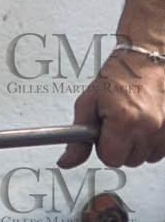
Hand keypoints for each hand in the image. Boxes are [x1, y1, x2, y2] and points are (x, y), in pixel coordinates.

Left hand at [58, 49, 164, 168]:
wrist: (147, 59)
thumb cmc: (118, 76)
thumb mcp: (88, 103)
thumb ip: (77, 138)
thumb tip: (66, 162)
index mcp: (124, 120)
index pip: (111, 159)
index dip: (104, 147)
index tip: (105, 132)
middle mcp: (149, 125)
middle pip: (129, 161)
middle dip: (121, 147)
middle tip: (119, 123)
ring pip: (147, 157)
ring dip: (138, 145)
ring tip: (134, 121)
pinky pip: (161, 150)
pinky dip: (153, 141)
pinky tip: (147, 123)